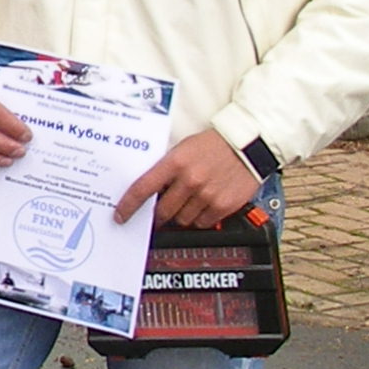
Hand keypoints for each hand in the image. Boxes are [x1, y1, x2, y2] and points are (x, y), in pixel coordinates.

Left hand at [114, 129, 261, 227]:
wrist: (247, 144)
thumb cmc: (213, 145)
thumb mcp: (183, 149)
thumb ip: (166, 169)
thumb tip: (150, 190)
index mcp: (175, 162)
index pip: (143, 188)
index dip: (128, 205)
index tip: (121, 216)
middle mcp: (190, 180)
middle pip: (162, 211)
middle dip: (157, 215)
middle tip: (159, 213)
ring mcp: (207, 195)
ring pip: (182, 220)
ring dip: (180, 215)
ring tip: (188, 202)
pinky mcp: (223, 206)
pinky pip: (202, 223)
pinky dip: (199, 218)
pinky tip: (203, 205)